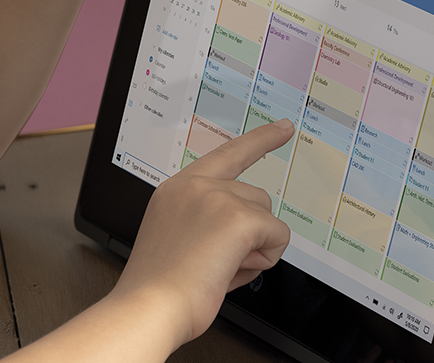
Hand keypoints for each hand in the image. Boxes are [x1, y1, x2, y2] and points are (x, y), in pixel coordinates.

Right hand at [110, 118, 294, 345]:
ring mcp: (217, 197)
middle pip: (256, 197)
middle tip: (216, 263)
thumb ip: (207, 222)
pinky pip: (278, 236)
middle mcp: (196, 185)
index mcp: (177, 188)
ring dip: (254, 248)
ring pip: (267, 217)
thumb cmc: (159, 287)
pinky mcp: (238, 217)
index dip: (260, 139)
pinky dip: (264, 259)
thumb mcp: (178, 238)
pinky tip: (230, 270)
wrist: (149, 307)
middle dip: (250, 232)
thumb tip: (246, 236)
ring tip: (217, 268)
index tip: (284, 127)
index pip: (227, 153)